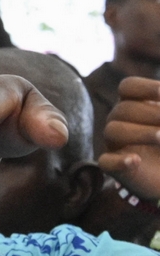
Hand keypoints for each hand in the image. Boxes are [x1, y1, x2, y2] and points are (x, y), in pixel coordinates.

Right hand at [99, 76, 159, 201]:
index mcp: (137, 105)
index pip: (128, 87)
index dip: (144, 87)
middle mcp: (122, 122)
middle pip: (122, 109)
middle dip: (150, 113)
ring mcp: (116, 145)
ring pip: (113, 130)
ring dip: (140, 133)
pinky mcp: (116, 168)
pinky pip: (106, 162)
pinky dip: (119, 161)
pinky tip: (136, 160)